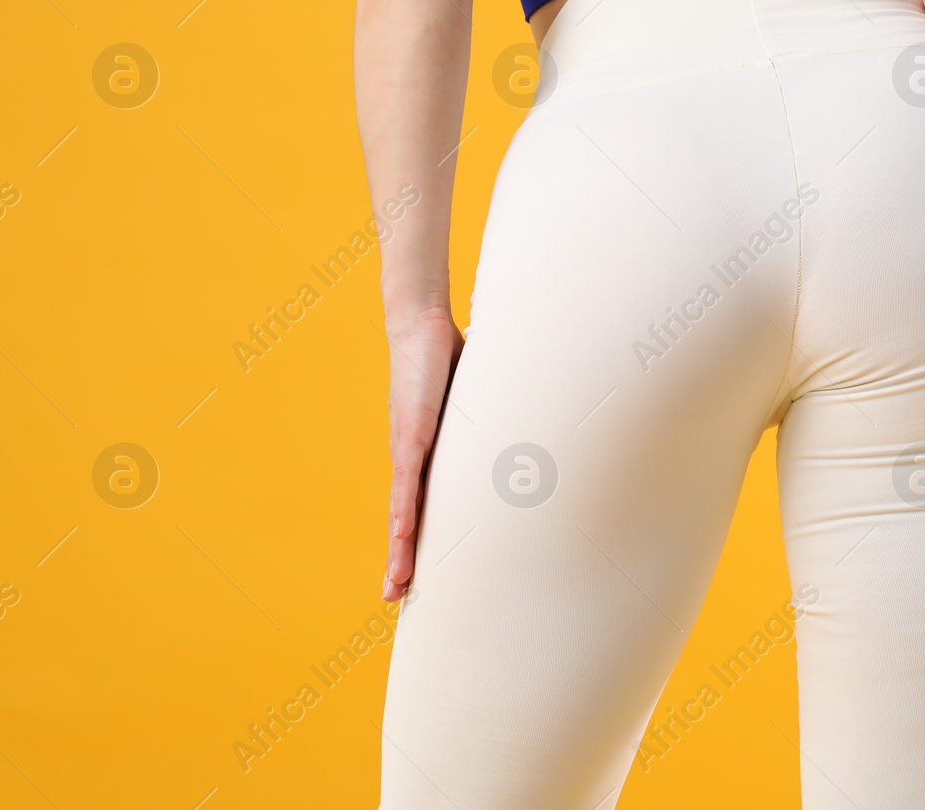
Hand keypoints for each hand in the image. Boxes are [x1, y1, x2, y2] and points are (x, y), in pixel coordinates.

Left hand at [381, 306, 463, 601]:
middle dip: (402, 560)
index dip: (416, 543)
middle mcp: (412, 458)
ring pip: (402, 508)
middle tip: (397, 600)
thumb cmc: (447, 359)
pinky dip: (404, 507)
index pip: (420, 508)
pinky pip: (408, 477)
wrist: (418, 325)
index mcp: (428, 456)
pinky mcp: (412, 430)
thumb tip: (527, 431)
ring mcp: (409, 446)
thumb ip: (489, 423)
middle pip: (405, 519)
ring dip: (400, 547)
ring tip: (398, 580)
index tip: (412, 578)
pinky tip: (401, 533)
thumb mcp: (476, 403)